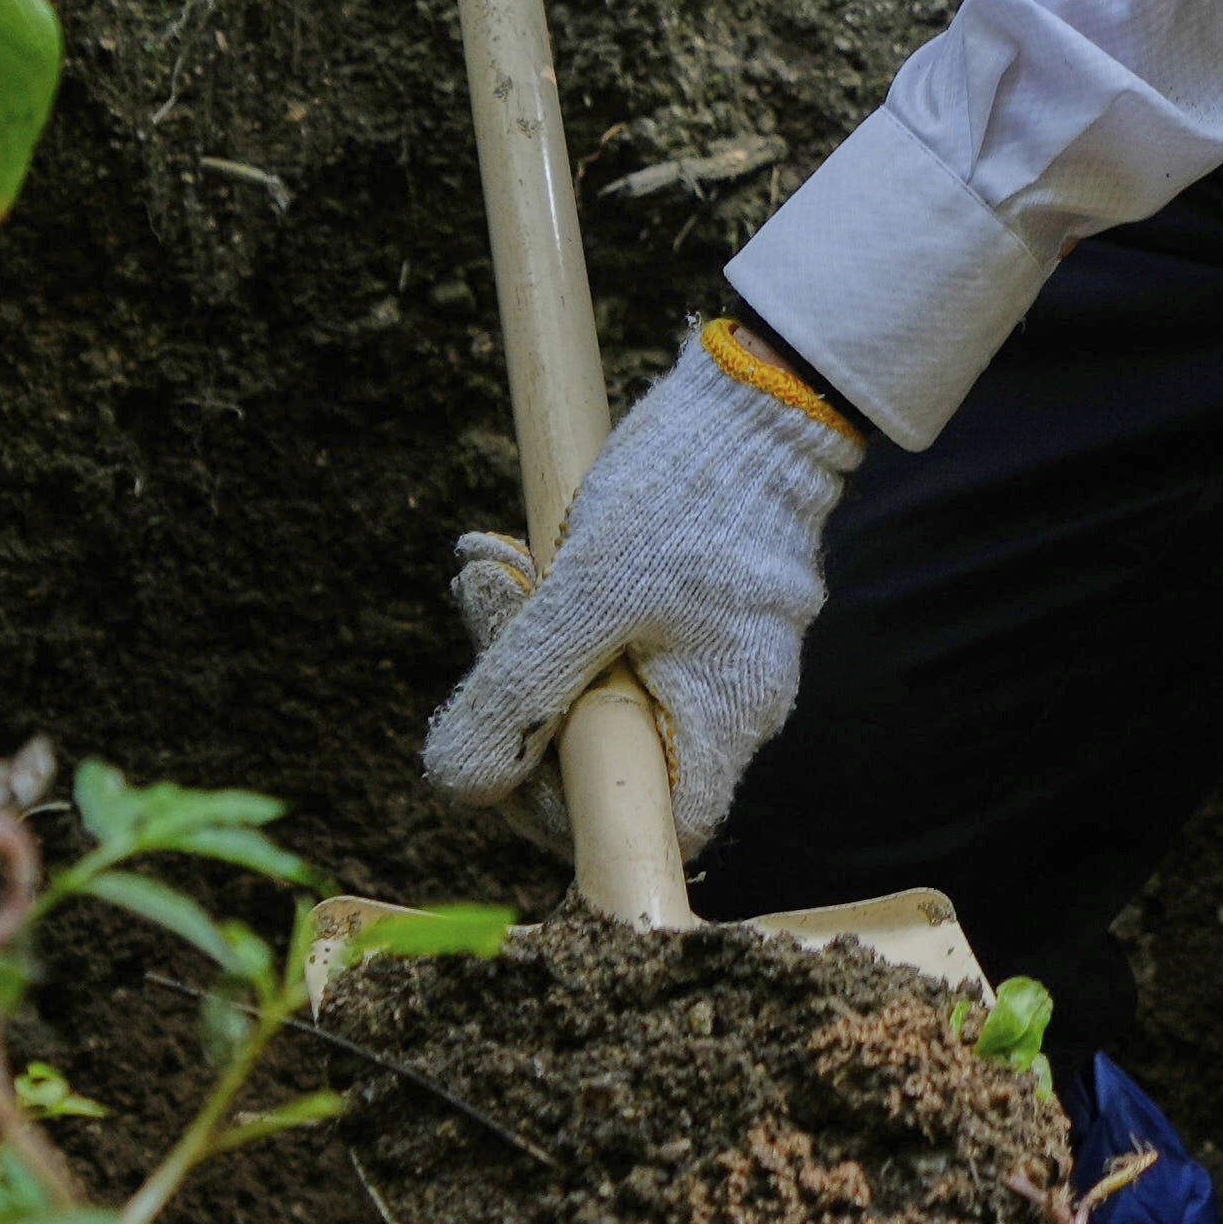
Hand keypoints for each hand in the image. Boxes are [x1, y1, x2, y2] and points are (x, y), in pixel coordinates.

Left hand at [423, 342, 860, 852]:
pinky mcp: (707, 616)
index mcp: (723, 720)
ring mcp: (725, 659)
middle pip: (615, 759)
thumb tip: (460, 784)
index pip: (644, 827)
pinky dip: (569, 617)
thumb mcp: (583, 594)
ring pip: (610, 694)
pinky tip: (528, 560)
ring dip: (538, 647)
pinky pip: (625, 647)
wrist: (762, 395)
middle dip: (528, 701)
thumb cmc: (686, 493)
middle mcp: (736, 706)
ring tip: (498, 568)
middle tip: (485, 608)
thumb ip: (521, 691)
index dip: (565, 811)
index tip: (505, 745)